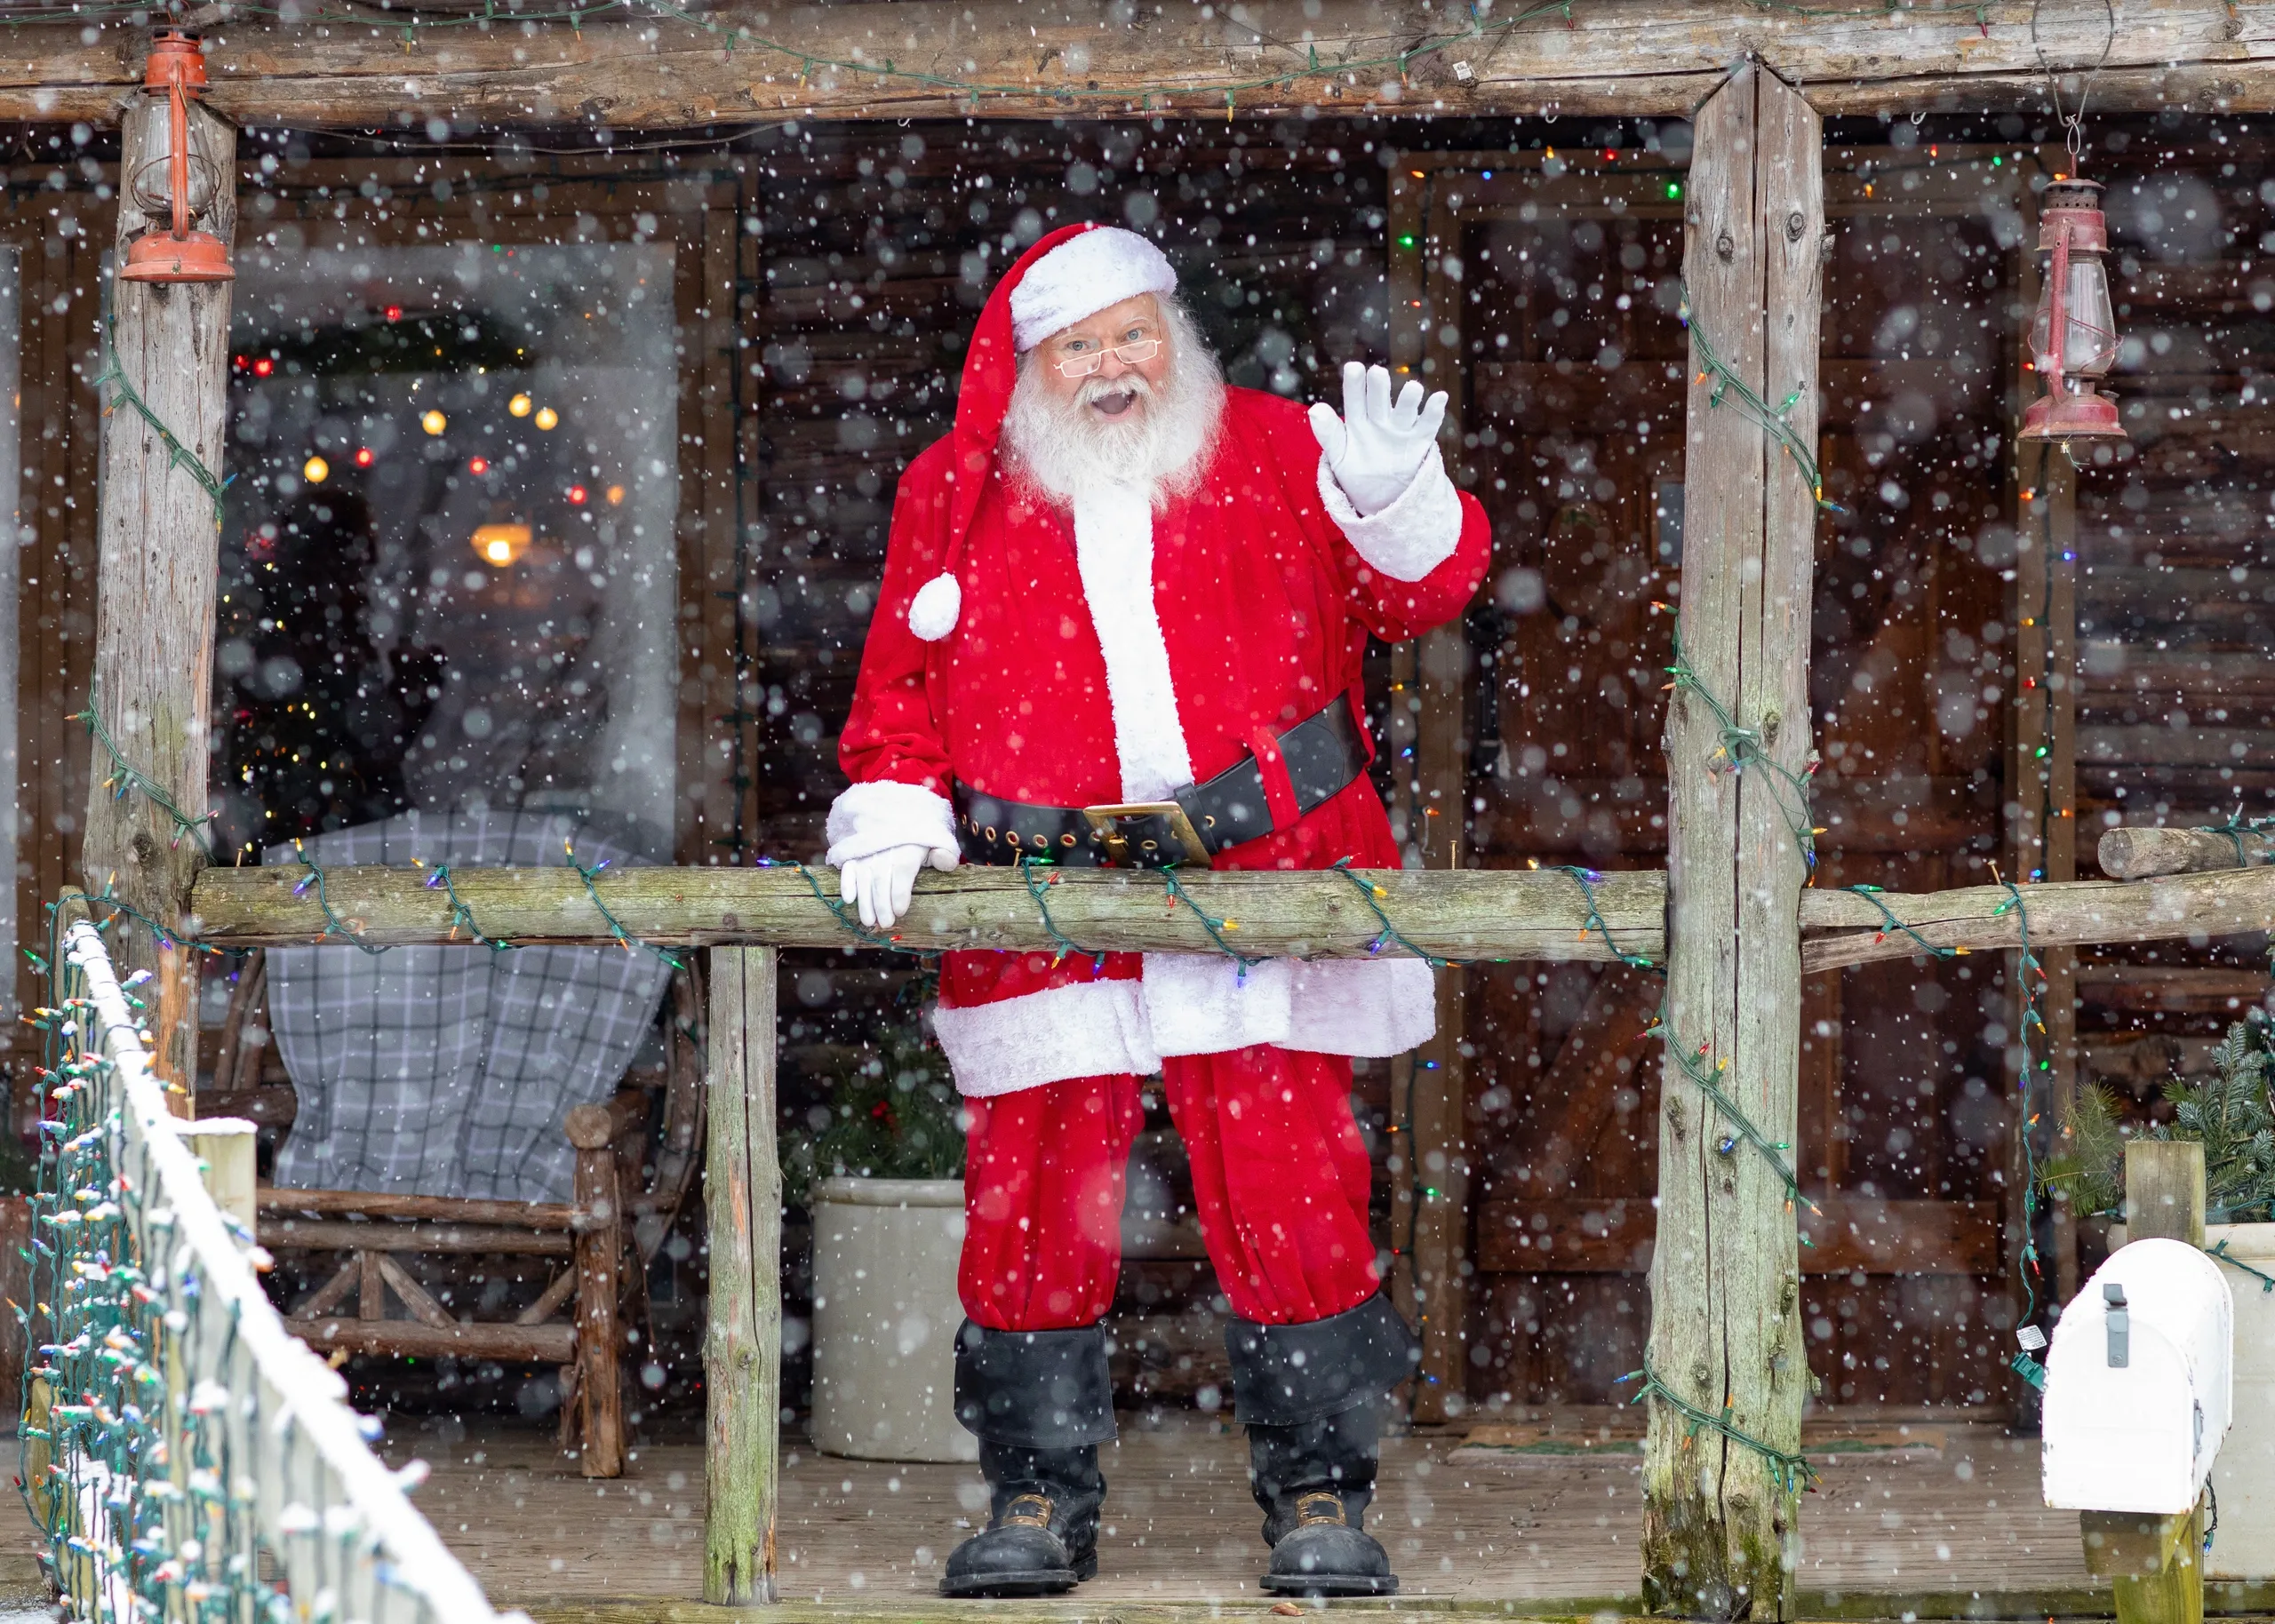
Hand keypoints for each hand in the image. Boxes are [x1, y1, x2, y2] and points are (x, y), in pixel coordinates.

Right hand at [837, 843, 947, 929]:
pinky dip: (846, 882)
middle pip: (881, 879)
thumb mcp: (937, 845)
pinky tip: (849, 899)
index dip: (900, 893)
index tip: (900, 911)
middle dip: (882, 904)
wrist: (898, 817)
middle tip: (885, 923)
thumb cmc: (919, 841)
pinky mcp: (854, 854)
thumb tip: (944, 860)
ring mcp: (867, 852)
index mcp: (908, 848)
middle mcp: (885, 850)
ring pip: (864, 878)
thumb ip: (944, 856)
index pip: (902, 871)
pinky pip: (847, 868)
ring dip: (865, 901)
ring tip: (869, 921)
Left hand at [1308, 362, 1448, 517]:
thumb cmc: (1356, 472)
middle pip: (1380, 401)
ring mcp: (1400, 430)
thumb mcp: (1338, 455)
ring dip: (1408, 400)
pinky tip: (1439, 397)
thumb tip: (1315, 409)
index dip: (1354, 385)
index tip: (1354, 368)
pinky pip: (1428, 426)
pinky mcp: (1419, 442)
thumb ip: (1328, 433)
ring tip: (1412, 388)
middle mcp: (1380, 420)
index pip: (1355, 400)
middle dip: (1379, 388)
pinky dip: (1434, 412)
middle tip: (1377, 372)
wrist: (1379, 499)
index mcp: (1358, 421)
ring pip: (1405, 411)